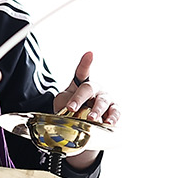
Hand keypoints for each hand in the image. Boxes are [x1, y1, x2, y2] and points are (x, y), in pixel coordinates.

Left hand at [54, 51, 119, 168]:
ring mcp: (106, 99)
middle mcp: (95, 89)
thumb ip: (64, 102)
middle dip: (79, 99)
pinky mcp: (113, 110)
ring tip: (92, 118)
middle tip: (71, 108)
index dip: (86, 63)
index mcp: (82, 83)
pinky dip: (112, 118)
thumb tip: (69, 109)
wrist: (78, 122)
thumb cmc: (70, 108)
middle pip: (89, 89)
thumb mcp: (61, 102)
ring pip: (103, 102)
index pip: (82, 71)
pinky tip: (108, 123)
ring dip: (97, 110)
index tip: (90, 54)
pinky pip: (115, 113)